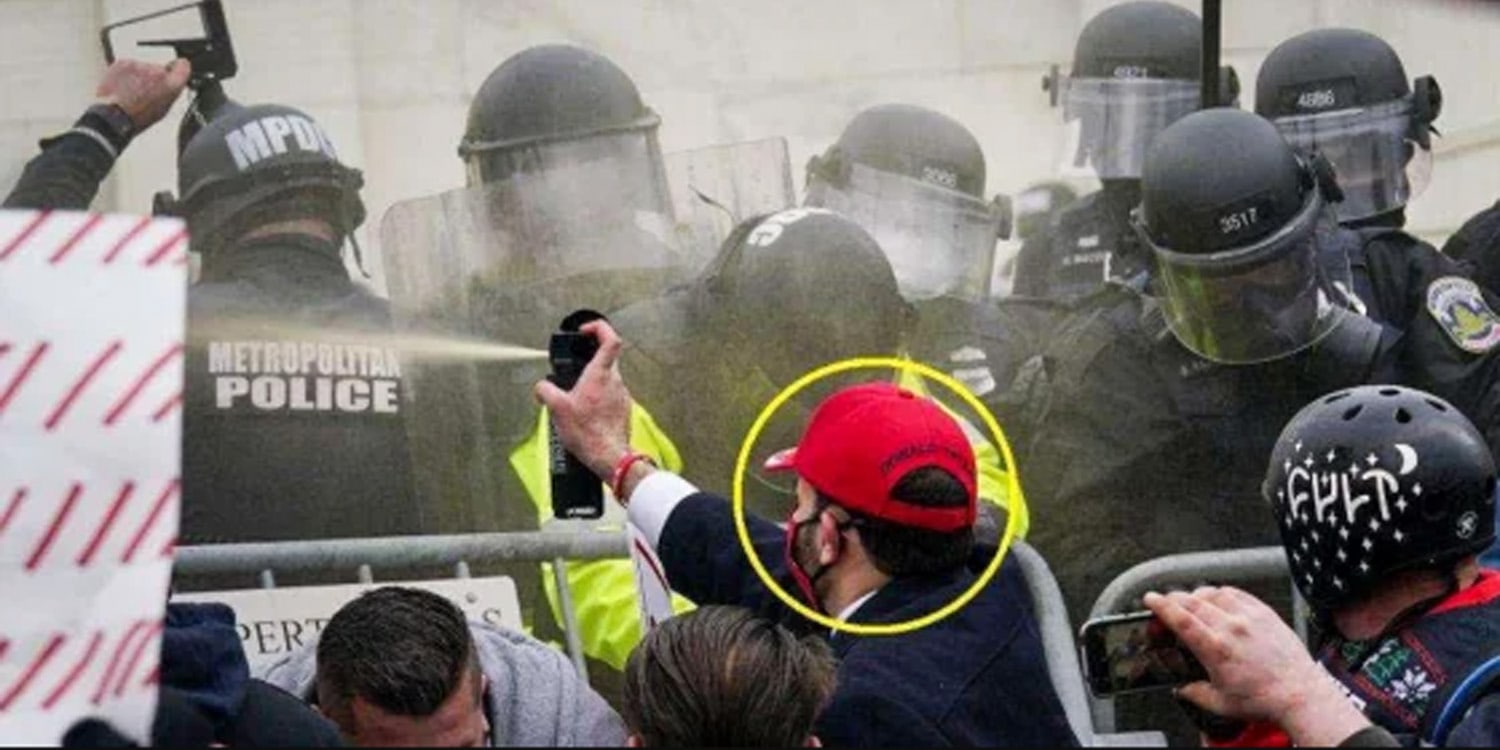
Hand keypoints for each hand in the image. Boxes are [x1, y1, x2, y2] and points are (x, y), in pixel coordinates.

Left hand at [95, 58, 191, 130]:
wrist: (114, 114)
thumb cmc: (138, 116)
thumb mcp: (165, 108)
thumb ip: (172, 90)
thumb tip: (173, 82)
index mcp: (172, 84)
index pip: (183, 66)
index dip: (178, 69)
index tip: (174, 72)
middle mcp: (158, 71)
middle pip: (160, 68)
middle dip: (154, 77)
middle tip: (146, 91)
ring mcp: (140, 65)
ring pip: (143, 68)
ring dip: (139, 77)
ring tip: (132, 92)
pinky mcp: (124, 62)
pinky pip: (128, 67)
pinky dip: (126, 74)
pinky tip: (123, 87)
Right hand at [534, 320, 632, 480]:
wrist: (609, 456)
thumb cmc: (588, 433)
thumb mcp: (557, 408)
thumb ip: (545, 391)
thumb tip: (541, 387)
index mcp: (600, 374)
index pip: (610, 338)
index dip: (599, 328)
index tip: (586, 331)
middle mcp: (615, 381)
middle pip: (607, 358)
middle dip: (590, 359)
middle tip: (576, 367)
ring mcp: (622, 395)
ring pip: (608, 378)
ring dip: (593, 381)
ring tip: (577, 395)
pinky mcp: (623, 409)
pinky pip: (611, 395)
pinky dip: (599, 397)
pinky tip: (587, 412)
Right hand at [1145, 587, 1370, 745]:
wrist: (1300, 695)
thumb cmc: (1266, 700)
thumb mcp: (1221, 704)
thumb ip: (1195, 694)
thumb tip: (1182, 689)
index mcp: (1216, 649)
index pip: (1180, 618)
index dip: (1161, 605)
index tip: (1150, 599)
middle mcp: (1231, 628)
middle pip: (1192, 601)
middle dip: (1174, 598)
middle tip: (1167, 603)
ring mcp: (1250, 618)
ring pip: (1214, 593)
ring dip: (1198, 595)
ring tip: (1193, 602)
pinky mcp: (1265, 614)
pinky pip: (1238, 593)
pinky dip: (1223, 593)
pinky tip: (1220, 600)